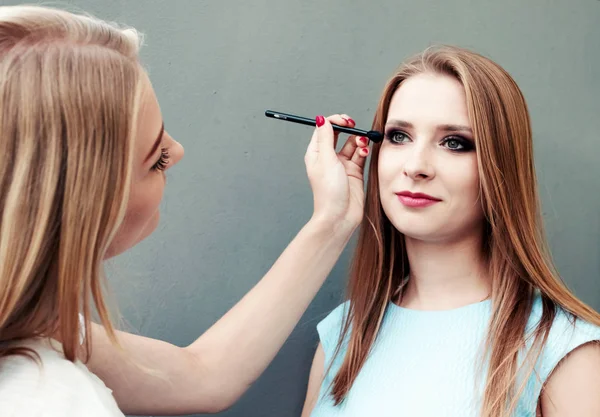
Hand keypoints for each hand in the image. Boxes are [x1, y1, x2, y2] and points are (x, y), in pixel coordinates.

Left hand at [304, 114, 369, 232]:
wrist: (339, 215)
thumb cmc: (328, 192)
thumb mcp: (326, 160)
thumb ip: (326, 137)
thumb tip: (321, 118)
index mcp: (316, 153)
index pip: (324, 129)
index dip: (334, 121)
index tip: (345, 121)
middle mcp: (328, 157)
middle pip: (339, 134)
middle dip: (348, 128)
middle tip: (354, 126)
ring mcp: (342, 164)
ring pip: (352, 143)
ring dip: (358, 140)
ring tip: (361, 145)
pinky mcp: (354, 171)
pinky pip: (360, 155)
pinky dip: (363, 151)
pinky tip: (364, 153)